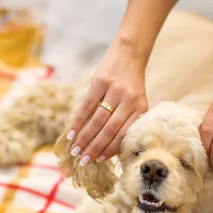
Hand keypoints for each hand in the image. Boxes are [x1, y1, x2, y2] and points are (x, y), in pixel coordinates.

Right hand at [68, 42, 147, 165]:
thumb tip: (105, 146)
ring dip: (85, 137)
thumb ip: (125, 119)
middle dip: (94, 147)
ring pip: (97, 120)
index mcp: (140, 108)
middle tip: (83, 160)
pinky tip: (72, 133)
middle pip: (109, 130)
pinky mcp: (101, 81)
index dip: (109, 150)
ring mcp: (115, 90)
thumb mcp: (134, 101)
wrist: (129, 52)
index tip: (97, 160)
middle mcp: (129, 101)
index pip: (123, 134)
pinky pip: (87, 106)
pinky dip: (78, 121)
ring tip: (75, 150)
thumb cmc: (130, 83)